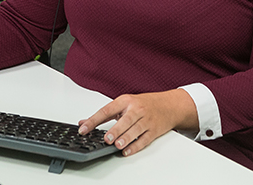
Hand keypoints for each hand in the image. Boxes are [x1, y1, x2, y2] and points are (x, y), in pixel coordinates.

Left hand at [78, 89, 197, 156]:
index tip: (83, 128)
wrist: (169, 104)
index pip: (107, 110)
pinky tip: (128, 150)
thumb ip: (105, 114)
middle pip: (125, 120)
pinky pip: (144, 139)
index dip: (94, 120)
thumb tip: (84, 122)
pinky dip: (136, 146)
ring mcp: (146, 120)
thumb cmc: (145, 104)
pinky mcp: (154, 130)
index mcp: (126, 101)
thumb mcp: (125, 103)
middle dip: (116, 130)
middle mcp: (136, 109)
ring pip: (135, 130)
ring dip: (126, 138)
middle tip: (107, 139)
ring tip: (117, 145)